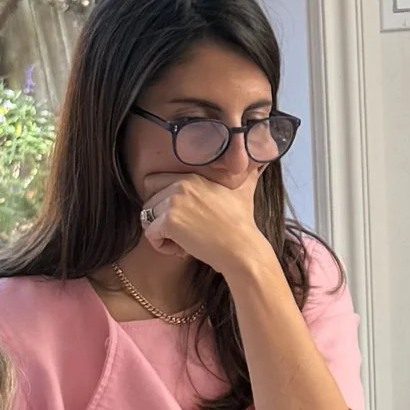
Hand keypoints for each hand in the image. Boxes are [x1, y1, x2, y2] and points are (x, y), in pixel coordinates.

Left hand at [142, 172, 270, 279]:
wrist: (242, 248)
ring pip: (147, 217)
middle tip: (183, 231)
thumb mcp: (244, 191)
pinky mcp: (169, 221)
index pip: (154, 182)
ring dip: (162, 233)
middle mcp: (180, 185)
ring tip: (185, 241)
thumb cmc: (243, 224)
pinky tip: (182, 249)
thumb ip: (248, 173)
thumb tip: (262, 160)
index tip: (182, 216)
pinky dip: (162, 246)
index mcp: (191, 176)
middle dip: (160, 218)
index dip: (162, 201)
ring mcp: (173, 202)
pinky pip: (150, 234)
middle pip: (148, 200)